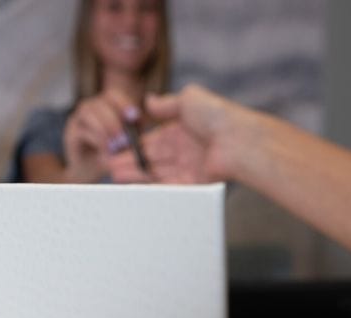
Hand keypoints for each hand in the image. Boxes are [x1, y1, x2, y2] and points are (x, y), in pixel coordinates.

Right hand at [64, 89, 139, 182]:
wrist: (90, 169)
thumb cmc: (110, 152)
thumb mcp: (126, 140)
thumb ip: (132, 130)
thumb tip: (140, 121)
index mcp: (105, 104)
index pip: (113, 96)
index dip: (124, 104)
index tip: (135, 117)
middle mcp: (90, 107)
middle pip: (100, 103)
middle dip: (114, 120)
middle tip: (125, 138)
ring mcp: (77, 119)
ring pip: (88, 113)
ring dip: (104, 129)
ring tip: (116, 146)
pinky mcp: (70, 134)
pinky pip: (82, 131)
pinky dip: (97, 141)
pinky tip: (107, 151)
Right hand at [109, 84, 265, 183]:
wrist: (241, 141)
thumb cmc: (218, 116)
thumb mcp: (189, 99)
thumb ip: (166, 104)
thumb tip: (148, 102)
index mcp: (182, 131)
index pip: (153, 140)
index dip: (134, 144)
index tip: (117, 147)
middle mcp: (185, 150)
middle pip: (152, 158)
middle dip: (130, 161)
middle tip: (110, 164)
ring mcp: (189, 168)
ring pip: (156, 173)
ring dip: (135, 173)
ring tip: (114, 174)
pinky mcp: (194, 184)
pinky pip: (167, 186)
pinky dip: (150, 186)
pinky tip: (134, 184)